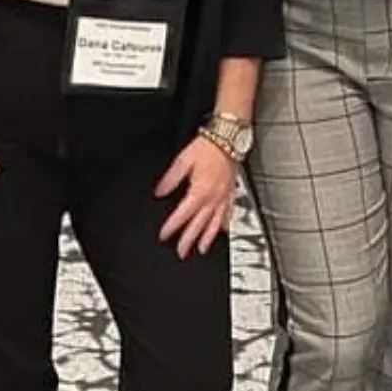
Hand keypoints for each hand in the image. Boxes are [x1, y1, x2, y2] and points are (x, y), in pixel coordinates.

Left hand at [156, 137, 237, 258]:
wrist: (228, 138)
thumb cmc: (208, 146)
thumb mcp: (182, 161)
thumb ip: (170, 179)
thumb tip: (159, 191)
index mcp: (200, 191)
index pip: (183, 214)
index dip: (172, 227)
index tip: (164, 236)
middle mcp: (213, 197)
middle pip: (199, 224)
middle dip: (189, 240)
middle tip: (182, 252)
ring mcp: (224, 196)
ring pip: (216, 222)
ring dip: (208, 238)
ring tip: (202, 249)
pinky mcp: (231, 191)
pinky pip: (229, 212)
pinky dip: (225, 223)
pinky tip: (222, 229)